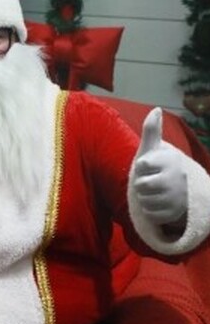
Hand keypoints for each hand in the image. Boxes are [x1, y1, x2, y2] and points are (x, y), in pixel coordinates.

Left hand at [132, 107, 186, 224]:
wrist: (182, 190)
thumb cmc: (160, 166)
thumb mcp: (154, 149)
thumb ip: (152, 131)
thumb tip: (156, 109)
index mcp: (170, 161)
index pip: (142, 165)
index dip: (142, 167)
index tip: (150, 166)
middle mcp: (177, 179)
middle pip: (140, 186)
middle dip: (141, 185)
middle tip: (151, 182)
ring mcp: (177, 198)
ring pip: (144, 201)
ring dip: (144, 198)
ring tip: (155, 193)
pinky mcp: (175, 214)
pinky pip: (150, 214)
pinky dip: (150, 211)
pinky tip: (159, 204)